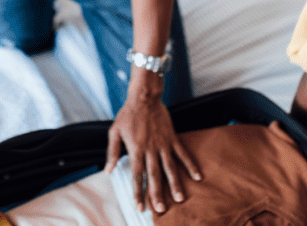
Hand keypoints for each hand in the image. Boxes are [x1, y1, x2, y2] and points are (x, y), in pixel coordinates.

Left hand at [104, 88, 201, 213]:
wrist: (144, 97)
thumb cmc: (127, 114)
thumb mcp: (114, 132)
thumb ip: (113, 152)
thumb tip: (108, 170)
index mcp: (136, 150)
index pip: (137, 176)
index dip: (138, 192)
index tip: (139, 206)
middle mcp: (151, 150)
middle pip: (154, 176)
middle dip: (157, 194)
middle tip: (161, 209)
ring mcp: (163, 144)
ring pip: (170, 168)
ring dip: (175, 184)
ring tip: (180, 199)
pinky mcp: (172, 138)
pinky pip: (183, 154)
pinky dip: (191, 165)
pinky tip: (198, 176)